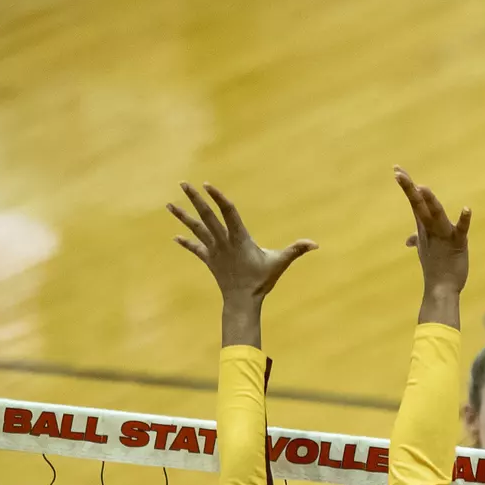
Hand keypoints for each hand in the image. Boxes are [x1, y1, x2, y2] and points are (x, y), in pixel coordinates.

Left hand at [168, 183, 315, 303]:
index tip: (208, 185)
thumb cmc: (261, 281)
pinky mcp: (210, 260)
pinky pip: (195, 249)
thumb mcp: (280, 263)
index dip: (218, 198)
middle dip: (195, 199)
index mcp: (239, 238)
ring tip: (169, 205)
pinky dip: (186, 243)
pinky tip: (175, 237)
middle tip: (183, 184)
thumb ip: (296, 250)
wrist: (242, 301)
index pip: (228, 213)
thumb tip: (315, 244)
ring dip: (182, 216)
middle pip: (206, 216)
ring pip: (196, 229)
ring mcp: (214, 251)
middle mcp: (223, 242)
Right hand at [396, 167, 470, 294]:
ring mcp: (443, 235)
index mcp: (424, 227)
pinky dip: (463, 219)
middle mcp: (430, 228)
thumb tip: (409, 240)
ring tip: (422, 188)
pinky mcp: (458, 243)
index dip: (407, 186)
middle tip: (398, 174)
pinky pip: (461, 229)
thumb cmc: (435, 267)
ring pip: (435, 214)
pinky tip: (467, 208)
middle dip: (409, 188)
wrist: (441, 288)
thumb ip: (418, 239)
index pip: (414, 202)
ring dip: (429, 202)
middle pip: (418, 204)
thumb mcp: (425, 250)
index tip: (397, 170)